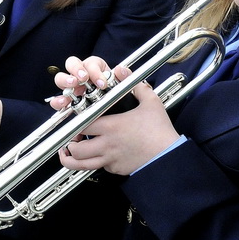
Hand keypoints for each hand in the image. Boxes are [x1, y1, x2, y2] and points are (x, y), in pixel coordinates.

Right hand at [49, 55, 120, 109]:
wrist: (116, 112)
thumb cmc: (117, 94)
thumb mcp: (123, 86)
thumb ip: (125, 77)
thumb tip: (120, 69)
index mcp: (95, 67)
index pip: (91, 63)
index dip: (95, 71)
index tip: (102, 83)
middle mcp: (81, 74)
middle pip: (72, 64)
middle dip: (77, 70)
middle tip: (84, 79)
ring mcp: (72, 87)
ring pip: (61, 78)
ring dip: (65, 81)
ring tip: (71, 89)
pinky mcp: (67, 101)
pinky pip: (57, 99)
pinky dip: (57, 101)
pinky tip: (62, 104)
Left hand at [56, 66, 179, 175]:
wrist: (169, 156)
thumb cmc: (159, 130)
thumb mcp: (150, 102)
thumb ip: (133, 84)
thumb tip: (121, 69)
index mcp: (111, 126)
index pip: (81, 124)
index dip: (74, 122)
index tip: (74, 119)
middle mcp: (106, 145)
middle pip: (76, 149)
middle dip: (69, 144)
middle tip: (71, 138)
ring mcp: (110, 160)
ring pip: (82, 165)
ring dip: (73, 159)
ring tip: (70, 152)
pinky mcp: (117, 170)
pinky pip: (99, 168)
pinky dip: (95, 162)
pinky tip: (99, 155)